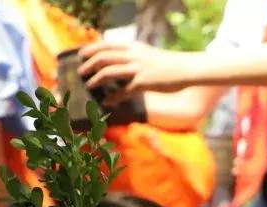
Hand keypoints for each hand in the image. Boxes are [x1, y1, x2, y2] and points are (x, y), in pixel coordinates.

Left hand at [77, 41, 195, 102]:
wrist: (185, 69)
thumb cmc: (166, 64)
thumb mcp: (147, 53)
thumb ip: (132, 55)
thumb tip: (117, 61)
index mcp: (132, 47)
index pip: (105, 44)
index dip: (90, 49)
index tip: (81, 54)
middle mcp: (133, 56)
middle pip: (103, 57)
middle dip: (89, 65)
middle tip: (81, 72)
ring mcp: (138, 69)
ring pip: (109, 72)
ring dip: (96, 79)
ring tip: (89, 85)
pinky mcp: (144, 83)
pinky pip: (123, 90)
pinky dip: (113, 97)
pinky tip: (107, 102)